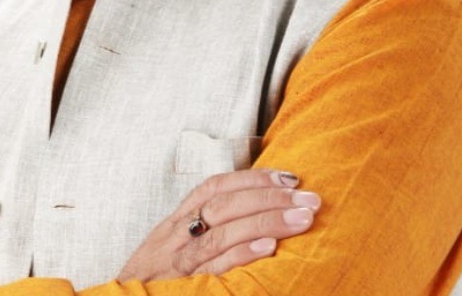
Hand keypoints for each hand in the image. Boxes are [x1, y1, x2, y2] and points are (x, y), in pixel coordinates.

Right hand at [118, 168, 319, 281]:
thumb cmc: (151, 282)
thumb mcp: (170, 251)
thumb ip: (202, 233)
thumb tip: (251, 217)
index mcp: (175, 222)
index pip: (215, 187)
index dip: (251, 178)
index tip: (288, 176)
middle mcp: (175, 235)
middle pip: (225, 205)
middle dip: (269, 196)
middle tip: (309, 197)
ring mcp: (178, 262)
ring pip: (224, 231)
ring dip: (267, 221)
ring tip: (302, 218)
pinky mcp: (184, 287)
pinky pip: (214, 267)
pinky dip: (241, 255)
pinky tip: (269, 249)